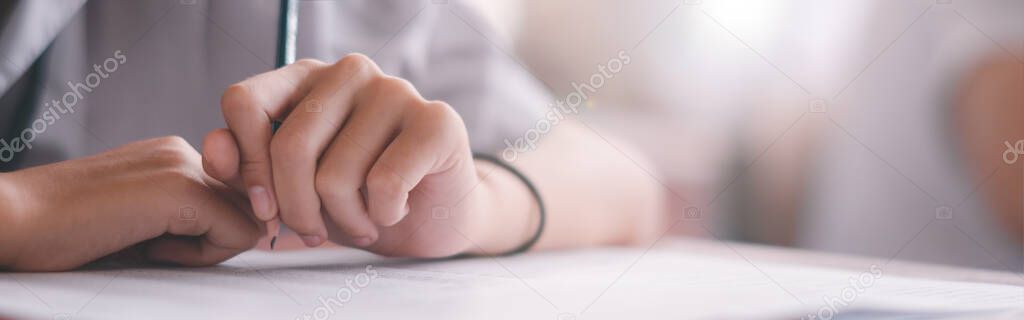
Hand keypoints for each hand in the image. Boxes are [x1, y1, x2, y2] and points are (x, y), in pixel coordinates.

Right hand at [0, 137, 261, 270]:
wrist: (11, 223)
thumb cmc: (66, 235)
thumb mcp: (141, 220)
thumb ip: (190, 220)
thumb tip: (249, 235)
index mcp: (173, 156)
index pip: (236, 196)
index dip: (215, 232)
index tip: (166, 245)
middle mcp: (184, 151)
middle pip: (249, 206)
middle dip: (218, 239)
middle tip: (158, 249)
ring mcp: (184, 166)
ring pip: (249, 219)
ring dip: (209, 248)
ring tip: (150, 247)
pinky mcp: (183, 190)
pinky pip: (239, 234)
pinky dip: (203, 256)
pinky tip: (151, 250)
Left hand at [203, 54, 528, 256]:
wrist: (433, 218)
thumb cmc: (356, 199)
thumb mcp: (290, 191)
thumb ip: (246, 170)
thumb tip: (216, 152)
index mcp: (306, 77)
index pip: (244, 102)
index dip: (245, 165)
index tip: (264, 207)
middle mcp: (350, 72)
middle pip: (289, 146)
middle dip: (296, 209)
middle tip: (315, 231)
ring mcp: (396, 91)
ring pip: (335, 174)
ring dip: (345, 220)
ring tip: (361, 222)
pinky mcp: (436, 120)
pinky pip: (384, 184)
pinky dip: (382, 215)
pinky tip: (394, 209)